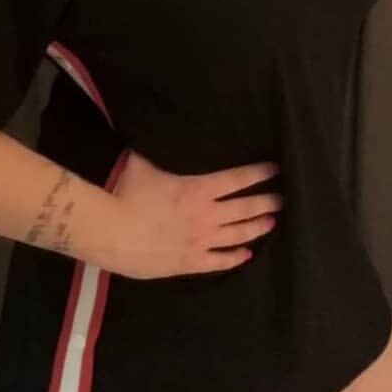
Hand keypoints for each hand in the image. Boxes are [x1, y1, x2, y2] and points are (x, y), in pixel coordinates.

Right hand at [107, 148, 283, 279]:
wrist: (109, 231)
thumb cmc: (125, 193)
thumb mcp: (143, 162)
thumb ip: (158, 149)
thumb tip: (156, 128)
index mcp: (198, 188)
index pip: (237, 178)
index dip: (258, 173)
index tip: (274, 169)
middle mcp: (206, 215)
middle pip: (246, 208)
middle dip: (266, 202)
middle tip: (281, 199)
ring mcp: (200, 241)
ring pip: (238, 235)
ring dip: (257, 227)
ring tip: (271, 221)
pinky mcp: (189, 263)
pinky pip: (219, 262)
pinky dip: (235, 257)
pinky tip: (246, 254)